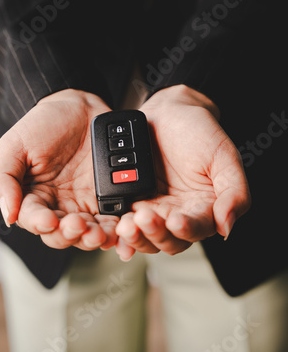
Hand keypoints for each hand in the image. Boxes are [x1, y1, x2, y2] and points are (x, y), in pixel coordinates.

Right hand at [0, 89, 119, 249]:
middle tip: (78, 225)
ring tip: (100, 233)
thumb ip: (3, 180)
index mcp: (33, 198)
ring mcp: (85, 203)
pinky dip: (115, 227)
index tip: (48, 220)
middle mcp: (59, 206)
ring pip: (88, 232)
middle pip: (61, 234)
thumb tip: (8, 215)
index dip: (40, 224)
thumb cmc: (42, 125)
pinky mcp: (108, 198)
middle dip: (69, 234)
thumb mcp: (14, 146)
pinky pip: (112, 218)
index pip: (33, 220)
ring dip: (93, 237)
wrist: (78, 106)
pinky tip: (117, 228)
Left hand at [115, 85, 250, 260]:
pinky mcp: (132, 200)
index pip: (197, 230)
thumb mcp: (224, 155)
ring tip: (127, 224)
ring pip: (145, 236)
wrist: (168, 111)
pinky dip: (119, 227)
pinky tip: (117, 227)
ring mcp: (153, 208)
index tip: (176, 221)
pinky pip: (125, 219)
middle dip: (155, 234)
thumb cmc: (200, 131)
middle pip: (168, 240)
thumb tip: (228, 226)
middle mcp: (178, 213)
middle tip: (144, 218)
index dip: (186, 229)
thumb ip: (234, 191)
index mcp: (205, 208)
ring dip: (136, 235)